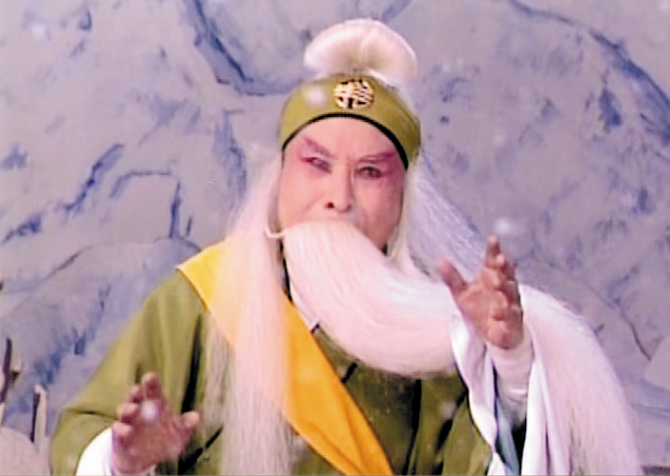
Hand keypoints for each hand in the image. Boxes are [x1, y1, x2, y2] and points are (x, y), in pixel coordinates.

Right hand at [111, 372, 199, 473]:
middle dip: (136, 391)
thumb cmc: (163, 442)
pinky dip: (121, 430)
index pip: (153, 391)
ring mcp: (128, 423)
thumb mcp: (178, 435)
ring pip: (124, 410)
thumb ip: (186, 426)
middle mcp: (139, 410)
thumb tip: (196, 417)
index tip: (150, 376)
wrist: (144, 461)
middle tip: (138, 389)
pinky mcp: (120, 438)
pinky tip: (127, 430)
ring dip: (127, 409)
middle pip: (135, 396)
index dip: (151, 383)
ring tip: (134, 409)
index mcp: (155, 405)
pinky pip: (118, 431)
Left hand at [437, 235, 523, 349]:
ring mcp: (510, 309)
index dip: (494, 250)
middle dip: (503, 269)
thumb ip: (453, 278)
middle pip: (506, 277)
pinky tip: (501, 319)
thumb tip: (439, 261)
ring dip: (505, 290)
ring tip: (498, 283)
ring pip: (510, 299)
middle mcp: (505, 291)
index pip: (495, 262)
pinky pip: (509, 324)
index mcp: (493, 279)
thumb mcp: (462, 293)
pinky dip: (506, 322)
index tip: (492, 239)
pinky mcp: (510, 328)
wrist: (493, 335)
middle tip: (498, 260)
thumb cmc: (480, 309)